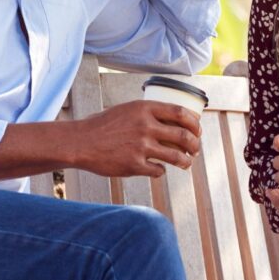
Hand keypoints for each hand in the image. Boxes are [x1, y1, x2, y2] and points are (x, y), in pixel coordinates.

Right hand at [73, 100, 201, 177]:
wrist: (81, 142)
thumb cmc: (103, 126)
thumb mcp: (126, 111)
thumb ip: (148, 115)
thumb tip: (173, 123)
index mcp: (144, 108)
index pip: (180, 113)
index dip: (194, 123)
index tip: (197, 130)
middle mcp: (145, 126)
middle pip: (183, 136)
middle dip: (195, 145)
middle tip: (195, 149)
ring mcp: (141, 146)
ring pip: (176, 157)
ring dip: (185, 161)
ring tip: (186, 163)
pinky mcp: (134, 165)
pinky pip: (159, 170)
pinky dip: (161, 171)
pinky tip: (158, 169)